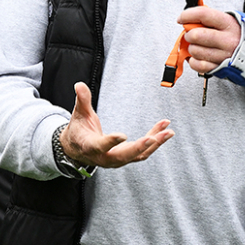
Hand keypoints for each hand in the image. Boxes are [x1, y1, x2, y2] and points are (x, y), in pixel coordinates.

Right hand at [58, 82, 173, 169]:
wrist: (78, 150)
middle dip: (139, 147)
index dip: (111, 142)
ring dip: (154, 144)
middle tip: (153, 138)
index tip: (122, 136)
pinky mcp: (126, 157)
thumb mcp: (79, 115)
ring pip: (138, 155)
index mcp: (90, 147)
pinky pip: (143, 152)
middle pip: (124, 156)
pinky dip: (154, 142)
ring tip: (167, 132)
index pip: (101, 146)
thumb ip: (82, 100)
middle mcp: (105, 157)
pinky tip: (164, 132)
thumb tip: (80, 85)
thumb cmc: (78, 132)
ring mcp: (117, 160)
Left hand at [177, 5, 244, 74]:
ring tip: (197, 45)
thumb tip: (190, 18)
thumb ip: (210, 18)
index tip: (181, 18)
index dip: (188, 15)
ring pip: (195, 51)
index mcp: (228, 24)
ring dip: (191, 48)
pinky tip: (197, 56)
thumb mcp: (229, 20)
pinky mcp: (220, 68)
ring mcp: (223, 55)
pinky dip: (193, 61)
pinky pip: (198, 65)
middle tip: (191, 34)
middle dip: (189, 34)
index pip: (203, 15)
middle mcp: (226, 40)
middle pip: (196, 35)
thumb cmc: (240, 34)